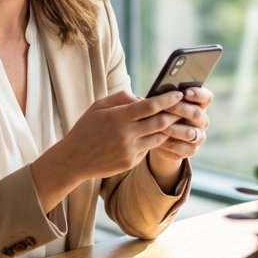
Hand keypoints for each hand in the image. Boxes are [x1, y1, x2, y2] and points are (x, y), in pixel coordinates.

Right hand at [31, 89, 187, 210]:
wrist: (74, 159)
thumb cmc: (86, 128)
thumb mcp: (98, 107)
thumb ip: (120, 98)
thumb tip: (142, 96)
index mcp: (117, 117)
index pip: (149, 106)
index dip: (167, 99)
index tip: (178, 94)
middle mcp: (125, 134)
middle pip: (159, 122)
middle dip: (174, 114)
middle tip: (183, 108)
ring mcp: (129, 151)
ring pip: (158, 138)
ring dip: (167, 129)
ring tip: (173, 121)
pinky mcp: (130, 163)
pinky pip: (147, 150)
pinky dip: (151, 141)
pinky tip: (153, 136)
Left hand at [145, 86, 212, 181]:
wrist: (158, 136)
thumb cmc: (161, 113)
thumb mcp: (163, 104)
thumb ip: (164, 97)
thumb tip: (152, 94)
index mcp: (199, 105)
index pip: (207, 97)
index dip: (198, 94)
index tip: (185, 92)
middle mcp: (202, 120)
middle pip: (197, 114)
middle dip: (180, 109)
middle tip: (165, 107)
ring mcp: (199, 136)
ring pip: (190, 133)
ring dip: (173, 128)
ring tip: (158, 125)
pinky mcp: (191, 150)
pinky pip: (182, 148)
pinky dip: (169, 144)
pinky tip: (158, 139)